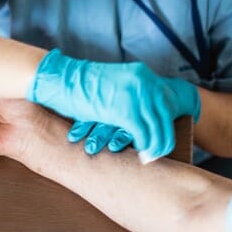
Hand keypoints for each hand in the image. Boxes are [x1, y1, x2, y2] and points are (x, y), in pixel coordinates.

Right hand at [27, 50, 199, 159]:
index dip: (166, 124)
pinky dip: (144, 146)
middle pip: (165, 116)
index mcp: (144, 75)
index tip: (164, 139)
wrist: (65, 79)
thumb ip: (133, 94)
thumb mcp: (117, 84)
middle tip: (160, 153)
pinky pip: (142, 133)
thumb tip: (147, 114)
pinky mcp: (124, 110)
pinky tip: (140, 154)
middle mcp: (144, 82)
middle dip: (163, 137)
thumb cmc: (87, 87)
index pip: (165, 103)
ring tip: (150, 157)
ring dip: (155, 145)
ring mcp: (135, 95)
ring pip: (156, 126)